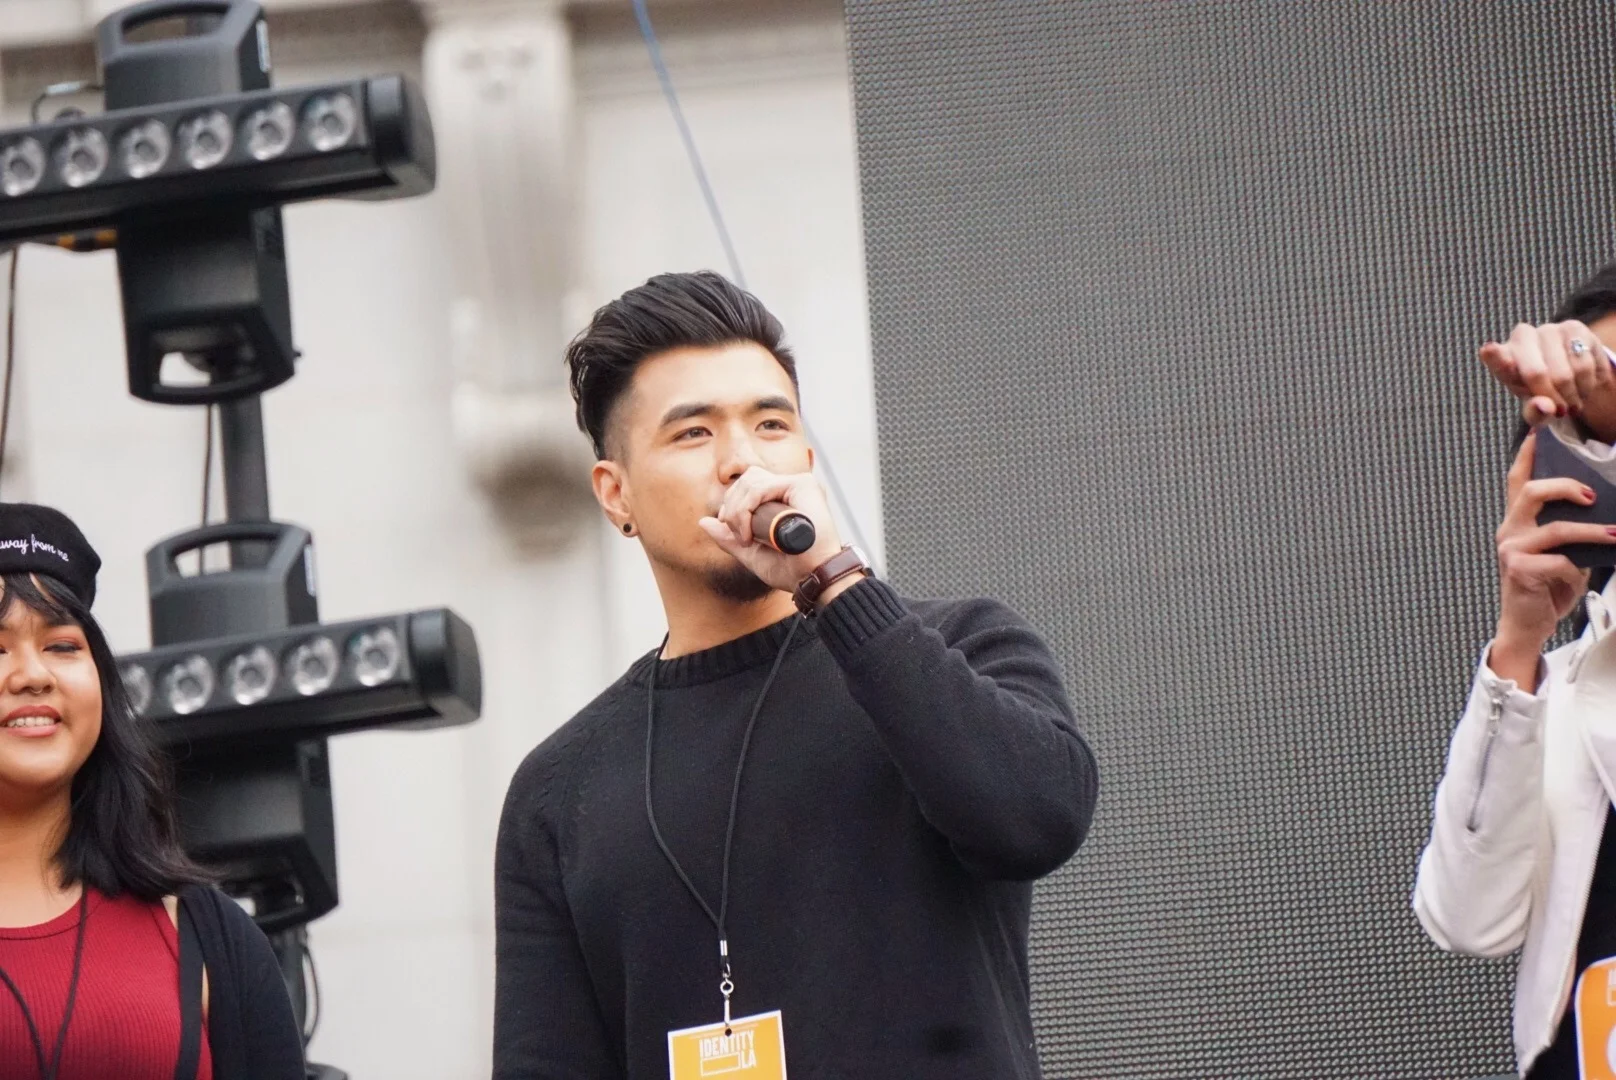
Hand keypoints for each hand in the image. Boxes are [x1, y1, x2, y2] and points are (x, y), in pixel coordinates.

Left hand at [699, 467, 845, 593]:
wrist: (813, 579)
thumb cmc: (791, 568)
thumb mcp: (751, 553)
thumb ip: (728, 537)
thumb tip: (703, 522)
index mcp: (783, 499)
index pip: (749, 484)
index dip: (733, 503)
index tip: (733, 531)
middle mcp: (792, 489)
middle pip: (748, 478)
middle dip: (732, 507)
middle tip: (740, 537)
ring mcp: (799, 484)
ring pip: (752, 481)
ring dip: (738, 511)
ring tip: (746, 538)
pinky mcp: (804, 485)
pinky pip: (763, 486)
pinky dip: (748, 508)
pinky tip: (751, 532)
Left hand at [1479, 321, 1615, 440]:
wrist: (1573, 375)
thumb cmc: (1543, 392)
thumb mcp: (1535, 409)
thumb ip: (1535, 413)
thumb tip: (1545, 407)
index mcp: (1502, 358)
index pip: (1496, 357)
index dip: (1495, 356)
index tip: (1489, 350)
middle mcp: (1521, 337)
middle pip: (1535, 373)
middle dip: (1551, 398)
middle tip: (1561, 412)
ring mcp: (1547, 329)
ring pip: (1564, 374)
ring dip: (1572, 395)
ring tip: (1572, 400)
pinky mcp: (1573, 328)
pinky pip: (1583, 365)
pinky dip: (1586, 384)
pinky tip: (1583, 385)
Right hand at [1492, 432, 1614, 673]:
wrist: (1527, 625)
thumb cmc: (1547, 586)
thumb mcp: (1564, 551)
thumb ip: (1573, 528)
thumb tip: (1604, 508)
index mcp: (1519, 520)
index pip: (1519, 477)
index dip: (1530, 451)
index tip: (1542, 428)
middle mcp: (1510, 529)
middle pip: (1531, 490)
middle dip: (1566, 486)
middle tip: (1593, 496)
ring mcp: (1511, 549)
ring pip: (1554, 527)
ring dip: (1590, 530)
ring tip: (1613, 535)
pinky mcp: (1518, 570)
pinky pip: (1558, 560)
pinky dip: (1576, 568)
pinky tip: (1578, 577)